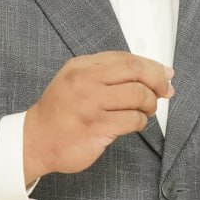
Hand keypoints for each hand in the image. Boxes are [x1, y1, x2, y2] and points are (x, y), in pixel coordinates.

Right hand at [22, 52, 172, 181]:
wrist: (35, 140)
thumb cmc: (61, 112)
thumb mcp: (78, 81)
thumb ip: (111, 73)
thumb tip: (159, 72)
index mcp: (82, 66)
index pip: (126, 58)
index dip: (152, 66)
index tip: (165, 75)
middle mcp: (85, 81)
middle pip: (136, 72)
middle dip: (157, 81)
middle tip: (164, 92)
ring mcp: (90, 104)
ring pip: (138, 96)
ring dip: (149, 105)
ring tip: (146, 111)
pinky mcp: (96, 127)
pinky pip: (132, 120)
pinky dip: (141, 121)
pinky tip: (135, 123)